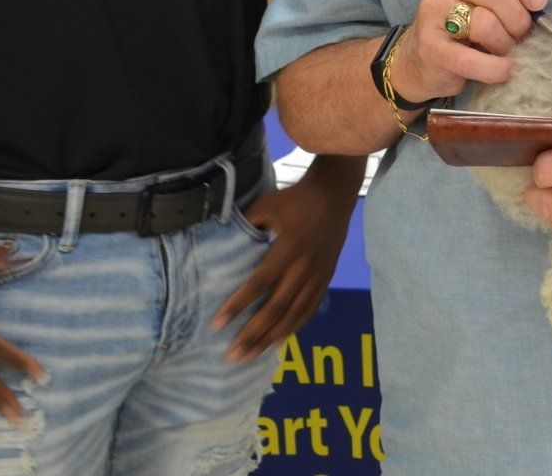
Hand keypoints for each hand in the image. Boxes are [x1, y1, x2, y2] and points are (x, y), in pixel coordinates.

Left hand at [213, 158, 362, 361]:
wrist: (334, 195)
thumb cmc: (296, 199)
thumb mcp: (267, 205)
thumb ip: (245, 224)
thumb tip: (217, 238)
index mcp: (287, 249)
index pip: (259, 284)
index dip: (238, 305)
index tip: (217, 324)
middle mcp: (303, 267)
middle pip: (276, 308)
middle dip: (253, 334)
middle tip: (232, 356)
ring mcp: (317, 276)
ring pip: (294, 315)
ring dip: (271, 338)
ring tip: (250, 356)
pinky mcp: (325, 279)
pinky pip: (309, 310)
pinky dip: (294, 328)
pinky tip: (278, 342)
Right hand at [393, 0, 551, 101]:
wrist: (426, 59)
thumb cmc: (470, 24)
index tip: (540, 3)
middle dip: (519, 18)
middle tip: (524, 34)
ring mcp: (432, 9)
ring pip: (485, 23)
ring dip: (507, 43)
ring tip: (509, 51)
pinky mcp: (428, 45)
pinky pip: (470, 59)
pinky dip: (495, 69)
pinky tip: (506, 70)